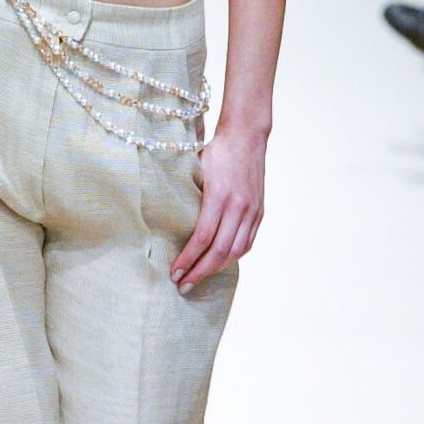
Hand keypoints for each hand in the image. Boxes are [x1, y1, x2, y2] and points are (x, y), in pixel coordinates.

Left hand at [169, 127, 265, 293]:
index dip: (188, 259)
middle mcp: (239, 207)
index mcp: (219, 196)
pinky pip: (247, 243)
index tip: (174, 272)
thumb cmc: (216, 150)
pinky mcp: (259, 212)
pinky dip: (232, 257)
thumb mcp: (194, 168)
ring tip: (199, 278)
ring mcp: (252, 211)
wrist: (247, 136)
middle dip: (200, 272)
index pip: (202, 238)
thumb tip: (163, 219)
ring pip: (236, 251)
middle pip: (220, 251)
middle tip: (183, 286)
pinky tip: (219, 263)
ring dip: (216, 269)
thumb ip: (185, 194)